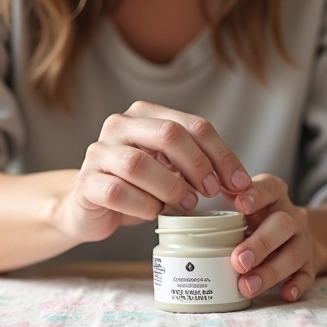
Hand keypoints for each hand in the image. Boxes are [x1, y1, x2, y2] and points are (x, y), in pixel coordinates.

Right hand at [55, 101, 252, 242]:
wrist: (90, 207)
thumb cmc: (138, 187)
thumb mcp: (171, 169)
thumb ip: (198, 166)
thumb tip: (240, 184)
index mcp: (145, 114)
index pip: (193, 125)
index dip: (222, 154)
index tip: (239, 183)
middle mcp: (119, 125)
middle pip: (168, 134)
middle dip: (198, 165)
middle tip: (212, 192)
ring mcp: (98, 152)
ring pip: (138, 164)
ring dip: (170, 187)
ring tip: (186, 204)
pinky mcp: (86, 183)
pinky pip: (117, 191)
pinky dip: (143, 205)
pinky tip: (153, 212)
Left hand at [229, 174, 326, 301]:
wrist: (296, 234)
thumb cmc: (257, 218)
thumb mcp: (243, 202)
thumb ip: (220, 200)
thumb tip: (178, 204)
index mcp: (273, 195)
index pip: (269, 188)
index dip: (256, 195)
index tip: (240, 204)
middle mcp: (291, 216)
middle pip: (283, 224)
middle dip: (260, 244)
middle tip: (238, 261)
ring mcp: (302, 241)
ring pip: (293, 254)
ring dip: (270, 271)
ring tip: (247, 286)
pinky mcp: (309, 264)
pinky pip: (308, 275)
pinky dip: (297, 285)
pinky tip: (285, 293)